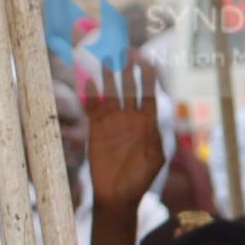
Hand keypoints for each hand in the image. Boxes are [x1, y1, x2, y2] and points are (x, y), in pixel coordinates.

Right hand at [86, 64, 166, 209]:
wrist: (118, 194)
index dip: (147, 76)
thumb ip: (155, 136)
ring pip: (111, 94)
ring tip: (106, 59)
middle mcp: (130, 118)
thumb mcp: (155, 157)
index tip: (146, 59)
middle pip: (129, 88)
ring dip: (108, 78)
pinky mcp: (97, 129)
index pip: (148, 93)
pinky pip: (94, 108)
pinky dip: (91, 95)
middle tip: (124, 51)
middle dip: (127, 70)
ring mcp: (113, 122)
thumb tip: (151, 120)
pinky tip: (89, 82)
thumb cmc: (140, 177)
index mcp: (148, 122)